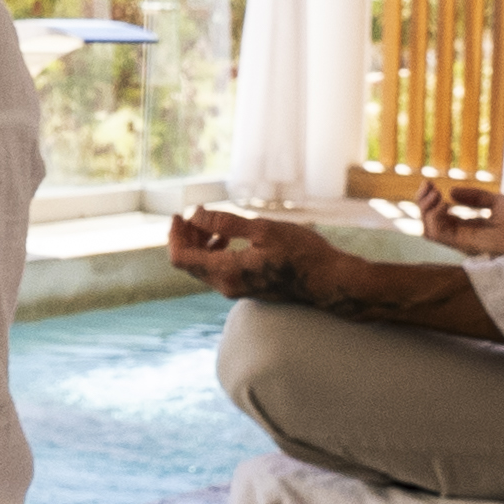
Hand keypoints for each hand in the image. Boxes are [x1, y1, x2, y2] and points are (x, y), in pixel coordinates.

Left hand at [165, 208, 334, 304]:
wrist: (328, 281)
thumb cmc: (301, 253)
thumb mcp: (262, 229)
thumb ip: (225, 224)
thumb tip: (195, 215)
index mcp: (226, 272)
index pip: (180, 257)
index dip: (174, 234)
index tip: (179, 214)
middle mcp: (226, 286)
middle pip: (189, 263)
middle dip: (186, 236)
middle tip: (195, 213)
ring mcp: (236, 290)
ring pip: (203, 267)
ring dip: (200, 244)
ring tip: (211, 223)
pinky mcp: (246, 288)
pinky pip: (218, 271)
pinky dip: (214, 252)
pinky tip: (228, 239)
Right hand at [420, 188, 503, 258]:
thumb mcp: (499, 202)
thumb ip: (476, 198)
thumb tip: (452, 191)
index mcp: (471, 229)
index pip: (440, 218)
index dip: (430, 200)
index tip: (431, 183)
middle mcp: (465, 237)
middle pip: (429, 224)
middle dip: (422, 202)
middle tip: (429, 185)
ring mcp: (465, 241)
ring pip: (429, 230)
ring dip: (426, 209)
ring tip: (435, 192)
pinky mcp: (469, 243)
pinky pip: (439, 234)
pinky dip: (434, 216)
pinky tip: (443, 202)